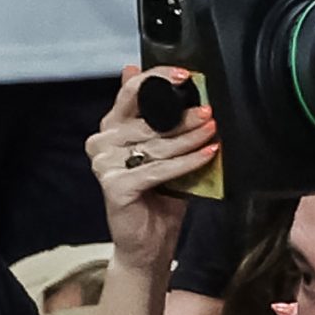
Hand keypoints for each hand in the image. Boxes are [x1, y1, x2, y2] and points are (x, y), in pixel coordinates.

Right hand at [88, 66, 217, 265]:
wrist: (148, 241)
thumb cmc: (158, 193)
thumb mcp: (161, 147)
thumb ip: (155, 114)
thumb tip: (143, 73)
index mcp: (110, 129)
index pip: (130, 93)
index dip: (157, 79)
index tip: (184, 75)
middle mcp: (101, 143)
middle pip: (147, 120)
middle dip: (183, 117)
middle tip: (209, 114)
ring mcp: (104, 165)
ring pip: (156, 144)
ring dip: (190, 139)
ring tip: (213, 134)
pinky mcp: (115, 186)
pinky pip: (159, 168)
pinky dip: (187, 162)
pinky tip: (208, 155)